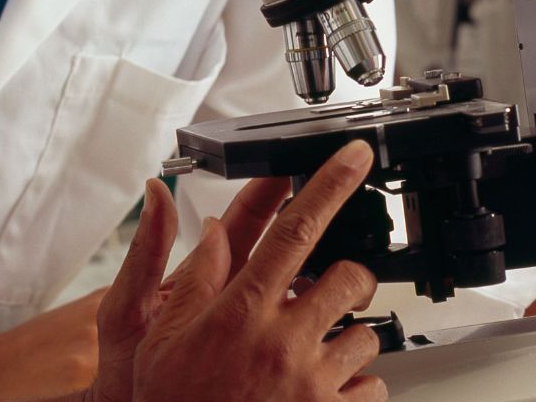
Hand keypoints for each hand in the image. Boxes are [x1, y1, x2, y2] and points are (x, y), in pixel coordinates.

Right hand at [89, 140, 386, 401]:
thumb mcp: (161, 337)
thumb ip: (196, 279)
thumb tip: (216, 229)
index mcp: (240, 312)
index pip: (294, 229)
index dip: (329, 185)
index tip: (354, 157)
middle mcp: (283, 341)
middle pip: (349, 278)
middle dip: (345, 280)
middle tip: (324, 295)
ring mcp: (312, 382)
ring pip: (366, 334)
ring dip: (347, 338)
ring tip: (312, 356)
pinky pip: (374, 386)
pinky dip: (356, 386)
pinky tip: (324, 390)